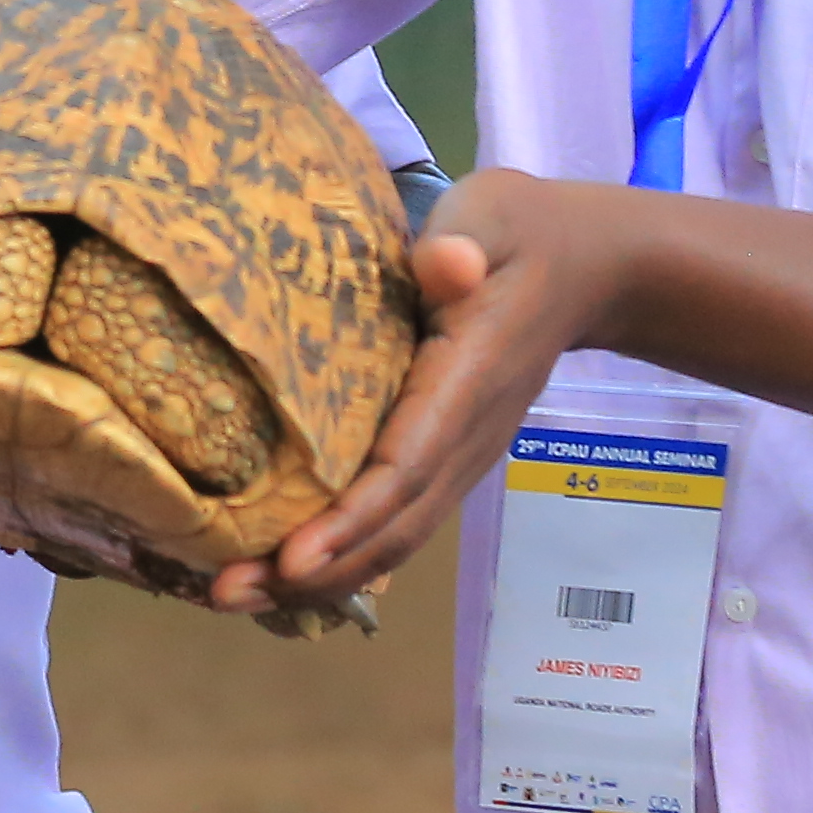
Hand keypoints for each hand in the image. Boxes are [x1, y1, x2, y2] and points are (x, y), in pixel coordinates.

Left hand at [206, 167, 637, 618]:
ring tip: (236, 595)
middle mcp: (465, 438)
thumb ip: (466, 243)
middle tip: (226, 593)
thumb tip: (447, 263)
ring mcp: (460, 457)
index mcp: (467, 383)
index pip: (408, 466)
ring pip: (395, 537)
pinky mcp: (446, 460)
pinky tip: (286, 574)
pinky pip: (397, 522)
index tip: (291, 559)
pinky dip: (343, 556)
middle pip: (394, 526)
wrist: (586, 269)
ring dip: (321, 577)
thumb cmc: (521, 236)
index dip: (351, 520)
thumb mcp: (494, 217)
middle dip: (314, 572)